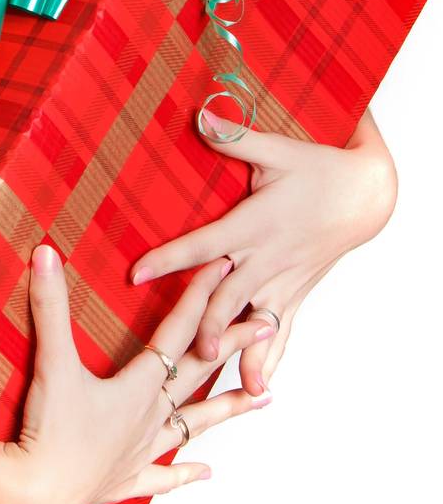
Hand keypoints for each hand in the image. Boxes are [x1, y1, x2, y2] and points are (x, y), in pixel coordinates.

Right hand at [0, 252, 275, 503]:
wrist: (37, 495)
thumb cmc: (49, 430)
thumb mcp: (52, 361)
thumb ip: (51, 305)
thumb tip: (46, 253)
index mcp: (138, 386)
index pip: (177, 330)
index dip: (199, 295)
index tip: (225, 268)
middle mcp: (150, 416)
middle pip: (201, 372)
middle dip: (236, 343)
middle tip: (270, 323)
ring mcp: (142, 451)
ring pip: (195, 424)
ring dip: (229, 409)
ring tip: (263, 398)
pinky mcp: (125, 480)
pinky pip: (163, 477)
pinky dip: (184, 473)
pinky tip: (206, 473)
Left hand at [128, 107, 397, 396]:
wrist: (366, 195)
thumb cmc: (319, 169)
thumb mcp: (277, 149)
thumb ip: (235, 138)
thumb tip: (200, 115)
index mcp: (253, 225)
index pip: (203, 245)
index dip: (170, 259)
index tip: (137, 273)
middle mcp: (266, 259)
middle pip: (230, 295)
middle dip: (207, 321)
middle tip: (186, 347)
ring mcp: (283, 281)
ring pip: (256, 322)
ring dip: (239, 350)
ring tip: (224, 380)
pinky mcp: (296, 292)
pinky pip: (281, 331)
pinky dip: (270, 358)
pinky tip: (258, 387)